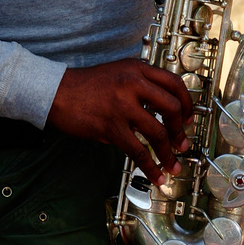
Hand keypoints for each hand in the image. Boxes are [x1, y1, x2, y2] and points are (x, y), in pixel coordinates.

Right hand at [47, 59, 191, 186]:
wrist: (55, 91)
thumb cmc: (85, 85)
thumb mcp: (117, 73)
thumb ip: (139, 85)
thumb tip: (160, 110)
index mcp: (137, 68)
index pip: (174, 83)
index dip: (187, 103)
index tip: (188, 118)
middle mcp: (133, 83)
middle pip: (172, 107)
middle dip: (180, 130)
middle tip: (182, 143)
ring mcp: (122, 105)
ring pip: (158, 132)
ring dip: (169, 153)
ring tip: (173, 165)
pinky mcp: (111, 126)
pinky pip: (138, 151)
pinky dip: (151, 167)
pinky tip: (156, 176)